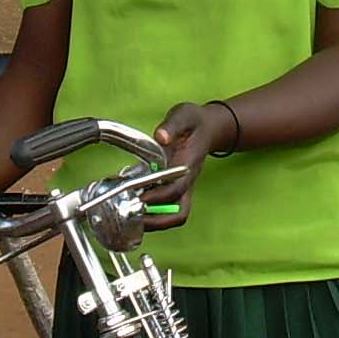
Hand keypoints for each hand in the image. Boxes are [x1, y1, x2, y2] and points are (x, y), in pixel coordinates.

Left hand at [143, 101, 232, 229]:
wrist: (209, 127)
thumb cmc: (196, 123)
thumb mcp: (184, 116)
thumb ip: (172, 125)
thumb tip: (161, 136)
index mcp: (188, 165)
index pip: (176, 189)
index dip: (158, 196)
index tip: (139, 196)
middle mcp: (187, 181)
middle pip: (179, 213)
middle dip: (157, 221)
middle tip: (133, 216)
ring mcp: (183, 187)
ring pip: (174, 215)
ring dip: (154, 221)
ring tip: (130, 215)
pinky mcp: (176, 187)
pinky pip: (167, 208)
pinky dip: (152, 212)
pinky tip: (134, 204)